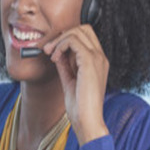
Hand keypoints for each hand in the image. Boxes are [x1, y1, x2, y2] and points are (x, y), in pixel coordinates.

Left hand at [44, 24, 109, 144]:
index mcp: (98, 62)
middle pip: (84, 28)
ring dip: (59, 40)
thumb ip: (65, 65)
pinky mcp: (90, 62)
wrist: (87, 120)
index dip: (66, 38)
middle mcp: (101, 57)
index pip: (85, 37)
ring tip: (50, 54)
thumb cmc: (80, 106)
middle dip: (63, 34)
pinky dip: (60, 45)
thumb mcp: (70, 81)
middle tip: (49, 49)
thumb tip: (57, 53)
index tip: (52, 50)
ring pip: (78, 31)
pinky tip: (55, 58)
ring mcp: (97, 58)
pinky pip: (73, 41)